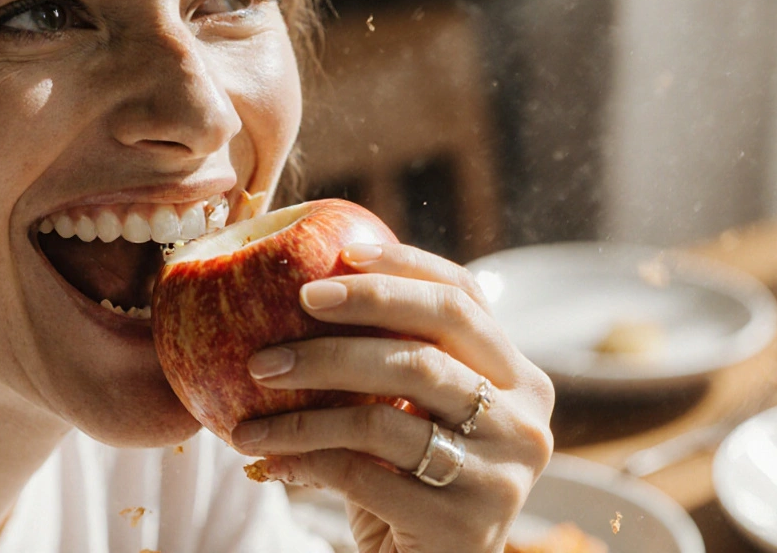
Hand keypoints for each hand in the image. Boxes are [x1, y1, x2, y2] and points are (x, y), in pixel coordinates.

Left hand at [230, 242, 555, 552]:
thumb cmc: (416, 477)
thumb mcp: (421, 410)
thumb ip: (400, 355)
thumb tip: (318, 277)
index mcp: (521, 377)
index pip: (464, 299)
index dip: (402, 268)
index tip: (337, 254)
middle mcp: (525, 420)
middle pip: (428, 347)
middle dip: (351, 322)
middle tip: (283, 318)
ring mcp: (501, 474)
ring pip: (385, 415)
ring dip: (305, 404)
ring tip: (251, 398)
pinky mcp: (464, 523)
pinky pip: (363, 473)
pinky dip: (305, 457)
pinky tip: (268, 457)